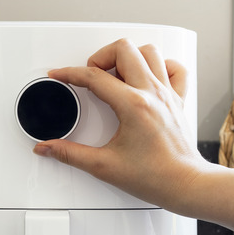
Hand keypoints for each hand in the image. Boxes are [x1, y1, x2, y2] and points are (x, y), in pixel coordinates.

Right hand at [32, 39, 209, 209]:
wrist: (185, 184)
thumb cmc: (154, 177)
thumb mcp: (103, 166)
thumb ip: (70, 154)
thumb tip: (48, 147)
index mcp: (133, 106)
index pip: (94, 77)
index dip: (70, 73)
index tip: (60, 75)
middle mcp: (152, 93)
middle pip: (124, 49)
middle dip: (100, 56)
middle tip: (90, 74)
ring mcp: (167, 94)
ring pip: (149, 52)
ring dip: (128, 57)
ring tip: (115, 73)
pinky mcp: (178, 100)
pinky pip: (174, 68)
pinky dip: (159, 65)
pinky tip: (146, 77)